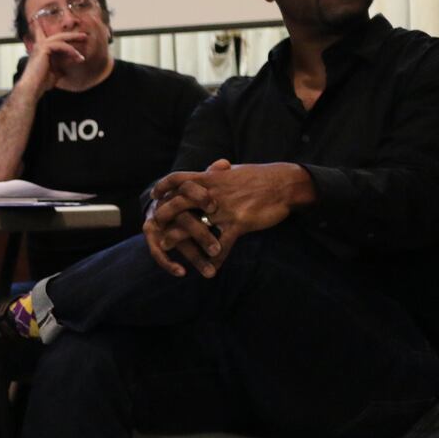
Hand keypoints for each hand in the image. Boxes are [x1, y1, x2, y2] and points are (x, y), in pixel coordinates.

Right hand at [20, 19, 89, 95]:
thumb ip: (63, 65)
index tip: (51, 22)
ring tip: (85, 41)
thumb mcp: (56, 72)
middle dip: (72, 35)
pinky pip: (61, 45)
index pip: (43, 35)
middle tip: (84, 36)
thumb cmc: (42, 83)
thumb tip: (75, 61)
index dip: (46, 28)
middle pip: (58, 36)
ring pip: (60, 38)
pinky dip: (71, 50)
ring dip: (74, 40)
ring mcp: (40, 46)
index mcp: (40, 50)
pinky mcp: (44, 49)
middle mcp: (39, 46)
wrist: (32, 88)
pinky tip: (78, 57)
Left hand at [149, 160, 314, 276]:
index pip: (178, 178)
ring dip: (177, 239)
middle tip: (154, 224)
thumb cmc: (260, 177)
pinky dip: (213, 258)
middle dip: (163, 214)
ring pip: (194, 227)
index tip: (153, 195)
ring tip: (165, 247)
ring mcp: (224, 210)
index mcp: (210, 178)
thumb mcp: (234, 171)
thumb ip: (219, 173)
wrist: (285, 184)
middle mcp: (213, 193)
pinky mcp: (239, 224)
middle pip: (178, 203)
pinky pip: (222, 245)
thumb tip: (213, 168)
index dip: (162, 186)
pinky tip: (208, 269)